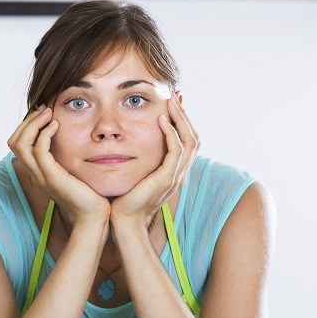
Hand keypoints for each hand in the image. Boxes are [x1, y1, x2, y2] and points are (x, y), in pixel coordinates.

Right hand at [8, 106, 109, 226]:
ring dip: (33, 123)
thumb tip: (74, 142)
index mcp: (38, 171)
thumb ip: (67, 159)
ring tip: (49, 114)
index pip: (17, 144)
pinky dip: (44, 134)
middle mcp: (35, 173)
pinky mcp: (51, 177)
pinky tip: (57, 126)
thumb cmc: (89, 195)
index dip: (27, 126)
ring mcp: (41, 175)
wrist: (93, 217)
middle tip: (45, 109)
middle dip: (28, 121)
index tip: (44, 114)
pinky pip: (38, 150)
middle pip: (14, 141)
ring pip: (20, 143)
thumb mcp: (74, 172)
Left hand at [110, 95, 199, 231]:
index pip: (186, 141)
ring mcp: (175, 176)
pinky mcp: (166, 178)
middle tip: (175, 96)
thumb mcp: (133, 174)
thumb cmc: (123, 200)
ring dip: (180, 119)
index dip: (182, 121)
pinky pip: (175, 150)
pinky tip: (160, 119)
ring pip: (189, 141)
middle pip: (193, 138)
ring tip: (170, 102)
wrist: (123, 221)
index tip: (173, 103)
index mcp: (173, 172)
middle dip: (185, 115)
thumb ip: (137, 160)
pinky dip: (171, 132)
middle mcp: (178, 173)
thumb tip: (125, 143)